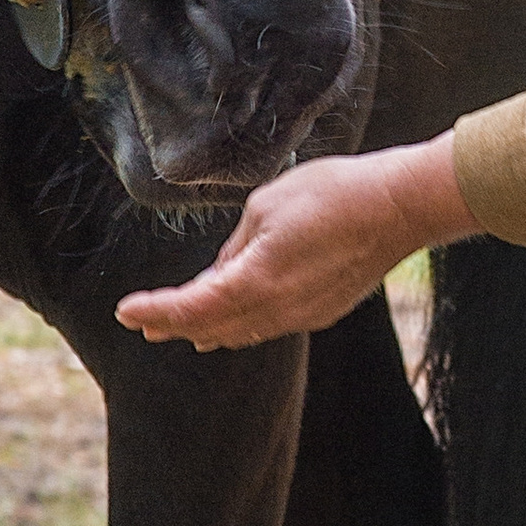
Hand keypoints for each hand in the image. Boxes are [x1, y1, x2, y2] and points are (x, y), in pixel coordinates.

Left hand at [117, 132, 479, 350]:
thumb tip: (222, 270)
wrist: (399, 208)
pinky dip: (242, 323)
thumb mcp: (266, 206)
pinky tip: (235, 318)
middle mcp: (277, 308)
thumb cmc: (334, 194)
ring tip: (181, 328)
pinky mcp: (323, 311)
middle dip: (175, 324)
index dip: (155, 310)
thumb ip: (236, 245)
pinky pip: (269, 325)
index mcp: (255, 280)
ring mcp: (303, 314)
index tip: (126, 311)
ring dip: (208, 328)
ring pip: (242, 331)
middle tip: (144, 323)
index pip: (191, 306)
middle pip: (212, 327)